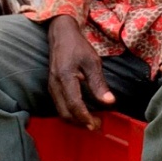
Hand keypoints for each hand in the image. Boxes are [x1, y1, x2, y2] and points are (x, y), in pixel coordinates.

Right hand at [47, 15, 114, 129]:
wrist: (61, 35)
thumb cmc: (77, 47)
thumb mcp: (92, 62)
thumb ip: (99, 84)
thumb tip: (109, 102)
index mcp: (65, 78)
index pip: (74, 104)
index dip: (85, 117)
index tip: (97, 124)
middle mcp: (55, 85)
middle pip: (65, 113)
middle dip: (81, 123)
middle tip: (97, 125)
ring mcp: (51, 87)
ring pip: (61, 112)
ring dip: (76, 120)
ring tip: (92, 121)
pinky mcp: (52, 88)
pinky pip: (60, 106)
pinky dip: (71, 113)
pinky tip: (83, 112)